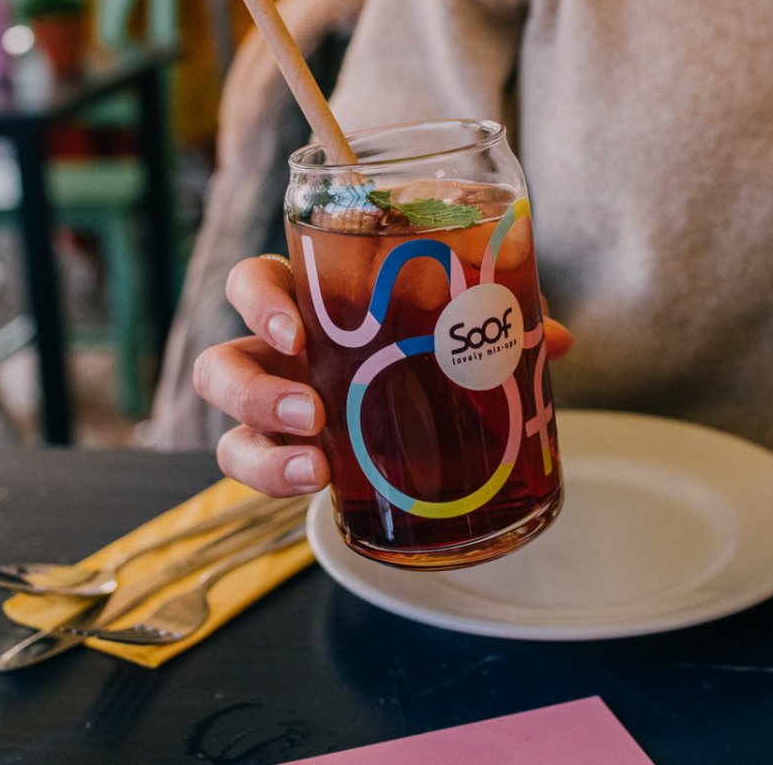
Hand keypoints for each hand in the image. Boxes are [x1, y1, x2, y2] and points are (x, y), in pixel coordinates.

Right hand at [196, 255, 572, 497]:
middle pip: (219, 363)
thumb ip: (495, 319)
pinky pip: (260, 474)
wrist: (420, 407)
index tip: (296, 330)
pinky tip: (323, 487)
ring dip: (262, 454)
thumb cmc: (419, 341)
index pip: (254, 284)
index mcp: (307, 304)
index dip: (260, 302)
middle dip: (250, 389)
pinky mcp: (290, 458)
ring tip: (316, 468)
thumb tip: (552, 339)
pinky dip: (281, 484)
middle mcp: (276, 358)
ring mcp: (276, 412)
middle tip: (308, 409)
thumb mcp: (454, 323)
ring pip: (228, 432)